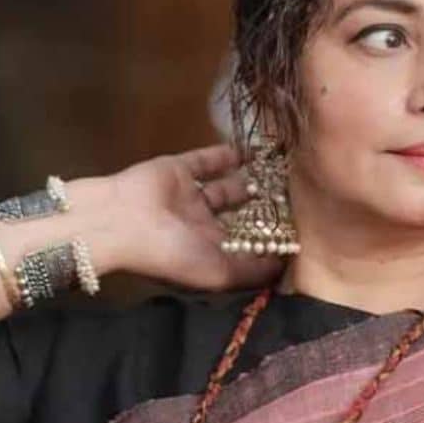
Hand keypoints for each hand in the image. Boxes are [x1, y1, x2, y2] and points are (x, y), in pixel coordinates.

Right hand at [107, 143, 285, 290]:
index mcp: (209, 254)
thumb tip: (286, 265)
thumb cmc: (172, 254)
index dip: (269, 240)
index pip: (245, 248)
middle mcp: (200, 228)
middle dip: (264, 209)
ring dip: (251, 181)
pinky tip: (256, 150)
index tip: (302, 228)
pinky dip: (229, 155)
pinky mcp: (179, 169)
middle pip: (239, 217)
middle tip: (297, 195)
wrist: (120, 222)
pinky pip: (208, 161)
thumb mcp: (220, 272)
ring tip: (282, 171)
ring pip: (226, 188)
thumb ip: (254, 270)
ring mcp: (189, 197)